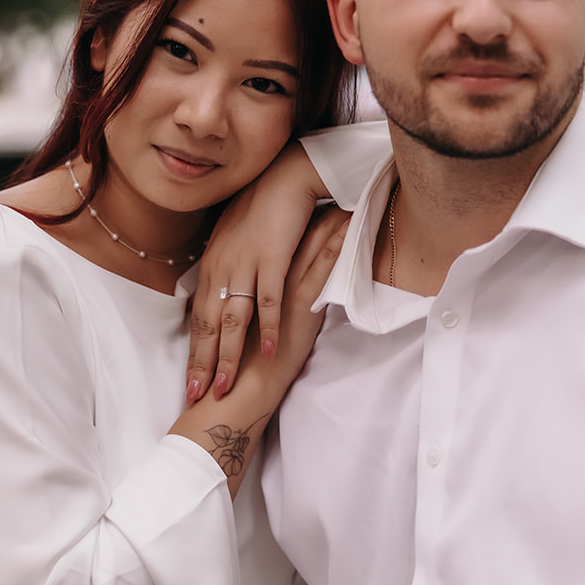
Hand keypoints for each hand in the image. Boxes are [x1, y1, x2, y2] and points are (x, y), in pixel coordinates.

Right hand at [172, 207, 348, 495]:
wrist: (238, 396)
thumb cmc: (234, 376)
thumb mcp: (236, 344)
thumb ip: (237, 326)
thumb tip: (240, 315)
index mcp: (240, 292)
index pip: (259, 254)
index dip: (270, 230)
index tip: (281, 207)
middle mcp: (257, 285)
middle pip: (283, 244)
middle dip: (298, 217)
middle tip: (310, 187)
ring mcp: (278, 293)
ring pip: (304, 249)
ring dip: (321, 225)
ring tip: (339, 200)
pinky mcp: (300, 305)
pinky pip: (322, 267)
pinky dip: (335, 245)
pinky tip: (350, 226)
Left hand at [187, 143, 327, 402]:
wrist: (284, 175)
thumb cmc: (262, 204)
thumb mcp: (234, 237)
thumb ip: (227, 266)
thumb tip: (221, 288)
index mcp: (213, 264)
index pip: (199, 317)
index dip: (194, 351)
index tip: (190, 381)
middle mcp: (222, 267)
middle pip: (208, 325)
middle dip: (201, 363)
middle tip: (196, 397)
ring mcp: (245, 265)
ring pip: (232, 319)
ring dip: (227, 356)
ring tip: (224, 387)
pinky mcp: (271, 259)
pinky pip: (267, 301)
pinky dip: (267, 328)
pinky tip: (268, 352)